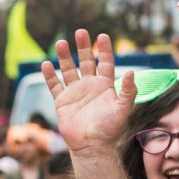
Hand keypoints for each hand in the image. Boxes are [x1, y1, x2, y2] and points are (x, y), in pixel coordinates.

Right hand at [41, 31, 137, 154]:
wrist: (91, 146)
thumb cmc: (109, 130)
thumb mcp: (122, 109)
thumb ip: (128, 92)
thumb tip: (132, 73)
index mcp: (105, 86)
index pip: (105, 63)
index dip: (104, 50)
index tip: (102, 36)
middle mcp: (90, 87)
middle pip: (86, 62)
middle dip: (83, 47)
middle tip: (80, 32)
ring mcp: (75, 93)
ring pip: (69, 70)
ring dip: (64, 57)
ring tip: (61, 43)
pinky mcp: (62, 101)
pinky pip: (54, 85)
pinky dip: (49, 75)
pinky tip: (46, 64)